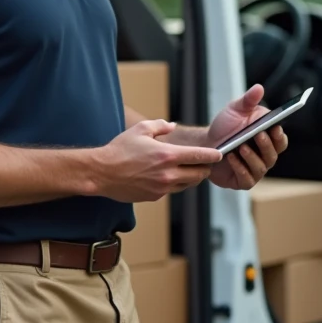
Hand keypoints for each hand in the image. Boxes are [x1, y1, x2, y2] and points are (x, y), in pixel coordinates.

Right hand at [92, 120, 222, 202]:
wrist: (102, 173)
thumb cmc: (120, 149)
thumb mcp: (141, 129)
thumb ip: (160, 126)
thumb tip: (172, 126)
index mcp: (168, 155)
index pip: (200, 156)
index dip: (213, 155)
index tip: (219, 154)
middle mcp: (168, 174)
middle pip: (199, 174)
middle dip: (205, 168)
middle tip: (205, 162)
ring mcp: (163, 187)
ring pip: (188, 185)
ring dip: (191, 177)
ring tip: (189, 169)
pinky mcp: (155, 196)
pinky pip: (173, 191)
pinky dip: (176, 184)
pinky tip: (169, 176)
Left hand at [206, 84, 288, 189]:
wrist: (206, 145)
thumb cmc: (225, 127)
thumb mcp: (235, 110)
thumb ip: (248, 100)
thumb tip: (259, 88)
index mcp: (268, 139)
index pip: (281, 141)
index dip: (280, 136)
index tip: (275, 127)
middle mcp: (264, 156)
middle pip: (273, 155)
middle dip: (267, 145)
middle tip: (258, 135)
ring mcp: (254, 170)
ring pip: (261, 167)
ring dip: (252, 157)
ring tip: (241, 147)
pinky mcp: (242, 181)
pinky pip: (247, 179)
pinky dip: (240, 169)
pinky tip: (232, 158)